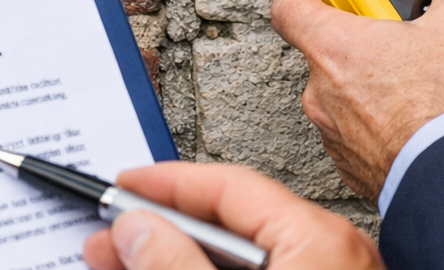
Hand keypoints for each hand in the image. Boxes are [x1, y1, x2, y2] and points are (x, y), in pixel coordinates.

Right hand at [83, 162, 381, 269]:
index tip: (122, 184)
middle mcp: (332, 256)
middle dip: (163, 227)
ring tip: (125, 261)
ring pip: (241, 258)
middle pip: (231, 221)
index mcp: (322, 241)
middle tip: (110, 235)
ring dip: (179, 257)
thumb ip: (178, 266)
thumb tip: (136, 228)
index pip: (229, 185)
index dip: (167, 181)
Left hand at [271, 0, 443, 199]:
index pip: (292, 4)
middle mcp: (323, 90)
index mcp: (334, 45)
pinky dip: (396, 120)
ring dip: (395, 79)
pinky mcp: (356, 166)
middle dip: (382, 37)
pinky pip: (369, 131)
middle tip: (419, 34)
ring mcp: (336, 132)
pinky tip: (436, 114)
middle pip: (340, 47)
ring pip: (359, 92)